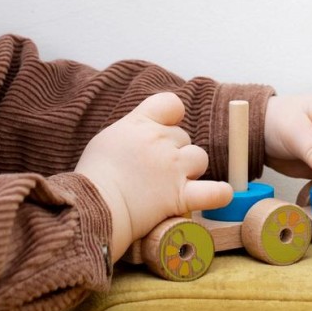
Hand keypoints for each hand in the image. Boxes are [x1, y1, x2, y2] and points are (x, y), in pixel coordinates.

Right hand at [75, 92, 232, 260]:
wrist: (92, 206)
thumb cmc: (92, 177)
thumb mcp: (106, 140)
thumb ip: (130, 132)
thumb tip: (142, 136)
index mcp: (140, 123)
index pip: (171, 103)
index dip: (172, 116)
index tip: (164, 129)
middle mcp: (160, 141)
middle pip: (183, 137)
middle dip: (174, 151)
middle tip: (154, 171)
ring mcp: (172, 168)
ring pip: (199, 158)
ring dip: (190, 169)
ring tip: (172, 184)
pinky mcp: (180, 195)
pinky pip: (214, 192)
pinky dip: (219, 193)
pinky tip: (220, 193)